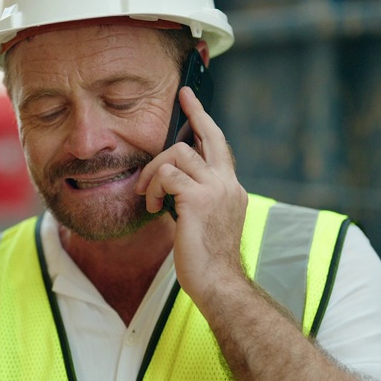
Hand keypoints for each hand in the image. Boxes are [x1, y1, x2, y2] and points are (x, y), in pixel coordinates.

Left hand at [135, 86, 248, 303]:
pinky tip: (151, 207)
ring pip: (177, 153)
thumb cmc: (208, 260)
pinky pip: (166, 175)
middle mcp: (228, 184)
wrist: (218, 284)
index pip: (219, 147)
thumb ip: (197, 197)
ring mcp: (215, 189)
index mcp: (231, 189)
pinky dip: (152, 188)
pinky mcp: (197, 199)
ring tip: (149, 196)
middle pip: (209, 135)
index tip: (191, 101)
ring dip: (154, 172)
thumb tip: (172, 181)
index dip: (205, 121)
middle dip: (194, 112)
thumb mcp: (207, 221)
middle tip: (182, 97)